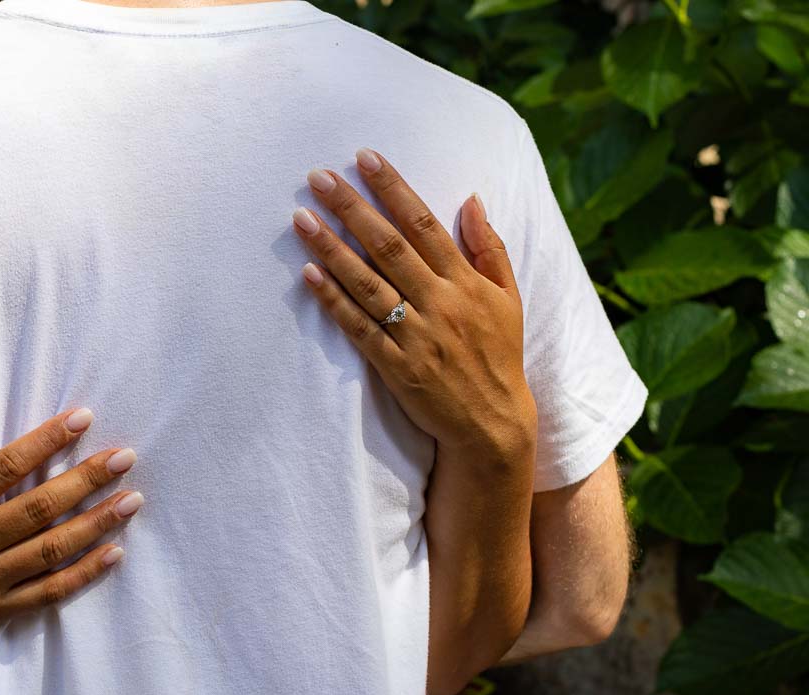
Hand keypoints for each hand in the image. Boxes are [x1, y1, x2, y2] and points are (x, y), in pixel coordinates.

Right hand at [0, 405, 141, 645]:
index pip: (5, 467)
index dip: (46, 441)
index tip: (83, 418)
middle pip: (38, 506)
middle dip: (86, 479)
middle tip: (124, 457)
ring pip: (51, 549)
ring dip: (96, 523)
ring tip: (132, 500)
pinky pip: (48, 592)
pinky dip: (84, 574)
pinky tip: (115, 552)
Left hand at [292, 148, 536, 463]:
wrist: (493, 423)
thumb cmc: (499, 355)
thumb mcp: (508, 298)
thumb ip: (490, 247)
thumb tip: (473, 198)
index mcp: (465, 281)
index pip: (424, 223)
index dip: (393, 188)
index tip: (365, 158)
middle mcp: (440, 303)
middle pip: (389, 246)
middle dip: (352, 208)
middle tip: (318, 177)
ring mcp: (415, 335)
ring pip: (367, 283)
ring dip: (331, 248)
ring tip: (301, 218)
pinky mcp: (396, 366)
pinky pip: (359, 328)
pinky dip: (333, 301)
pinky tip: (308, 275)